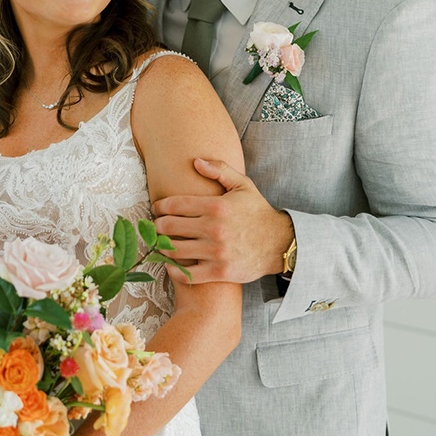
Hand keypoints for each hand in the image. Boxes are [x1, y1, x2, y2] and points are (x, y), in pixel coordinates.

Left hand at [151, 158, 294, 283]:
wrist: (280, 243)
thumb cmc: (257, 212)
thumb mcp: (243, 185)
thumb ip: (219, 170)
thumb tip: (195, 161)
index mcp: (216, 206)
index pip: (175, 205)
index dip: (159, 206)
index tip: (156, 209)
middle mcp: (214, 229)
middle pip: (168, 227)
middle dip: (156, 225)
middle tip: (155, 226)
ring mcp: (216, 252)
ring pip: (173, 250)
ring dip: (161, 246)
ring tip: (160, 243)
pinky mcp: (219, 272)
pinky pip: (186, 274)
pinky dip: (174, 270)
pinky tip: (171, 264)